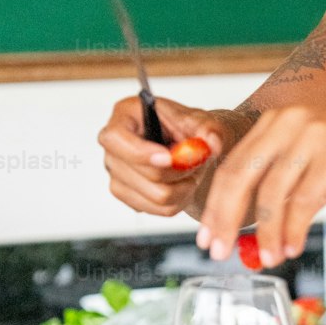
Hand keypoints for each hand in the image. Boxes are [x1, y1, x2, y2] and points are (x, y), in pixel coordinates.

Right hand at [98, 96, 236, 217]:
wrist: (193, 148)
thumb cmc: (191, 128)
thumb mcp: (206, 121)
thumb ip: (211, 130)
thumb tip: (211, 144)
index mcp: (126, 115)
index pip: (116, 137)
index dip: (141, 153)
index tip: (170, 158)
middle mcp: (114, 145)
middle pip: (141, 172)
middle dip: (178, 171)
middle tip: (197, 161)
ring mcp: (116, 172)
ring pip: (155, 196)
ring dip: (184, 187)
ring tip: (192, 171)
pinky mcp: (127, 195)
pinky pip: (160, 209)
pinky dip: (180, 200)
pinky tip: (182, 183)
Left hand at [196, 90, 325, 264]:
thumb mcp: (318, 159)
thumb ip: (290, 187)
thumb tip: (266, 231)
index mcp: (275, 123)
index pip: (232, 166)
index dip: (215, 205)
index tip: (207, 236)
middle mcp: (286, 123)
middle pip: (240, 177)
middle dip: (224, 219)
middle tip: (217, 251)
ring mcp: (310, 136)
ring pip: (272, 193)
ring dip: (266, 233)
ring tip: (267, 259)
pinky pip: (304, 198)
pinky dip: (295, 228)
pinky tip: (293, 246)